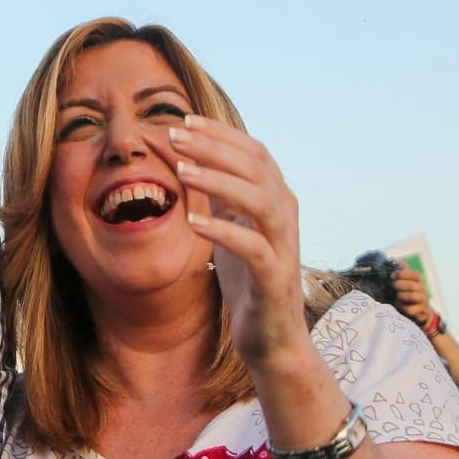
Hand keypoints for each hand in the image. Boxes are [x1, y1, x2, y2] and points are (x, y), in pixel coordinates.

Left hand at [169, 116, 307, 366]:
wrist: (271, 338)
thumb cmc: (248, 279)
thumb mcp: (231, 227)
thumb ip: (219, 195)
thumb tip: (188, 157)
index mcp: (276, 199)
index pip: (253, 152)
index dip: (220, 134)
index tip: (182, 120)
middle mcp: (286, 216)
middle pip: (256, 167)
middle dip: (214, 148)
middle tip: (173, 136)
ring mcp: (284, 246)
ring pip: (260, 200)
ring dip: (218, 181)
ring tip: (179, 171)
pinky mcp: (275, 278)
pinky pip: (253, 247)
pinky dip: (223, 230)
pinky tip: (193, 221)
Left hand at [393, 266, 433, 326]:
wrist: (420, 312)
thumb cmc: (408, 293)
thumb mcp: (405, 282)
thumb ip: (400, 271)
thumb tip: (392, 258)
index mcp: (419, 281)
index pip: (415, 274)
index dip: (403, 274)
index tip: (392, 275)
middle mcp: (423, 289)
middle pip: (412, 285)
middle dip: (399, 285)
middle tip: (393, 286)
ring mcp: (423, 301)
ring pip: (412, 296)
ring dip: (401, 296)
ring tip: (397, 297)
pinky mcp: (421, 311)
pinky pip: (410, 309)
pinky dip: (402, 307)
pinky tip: (400, 306)